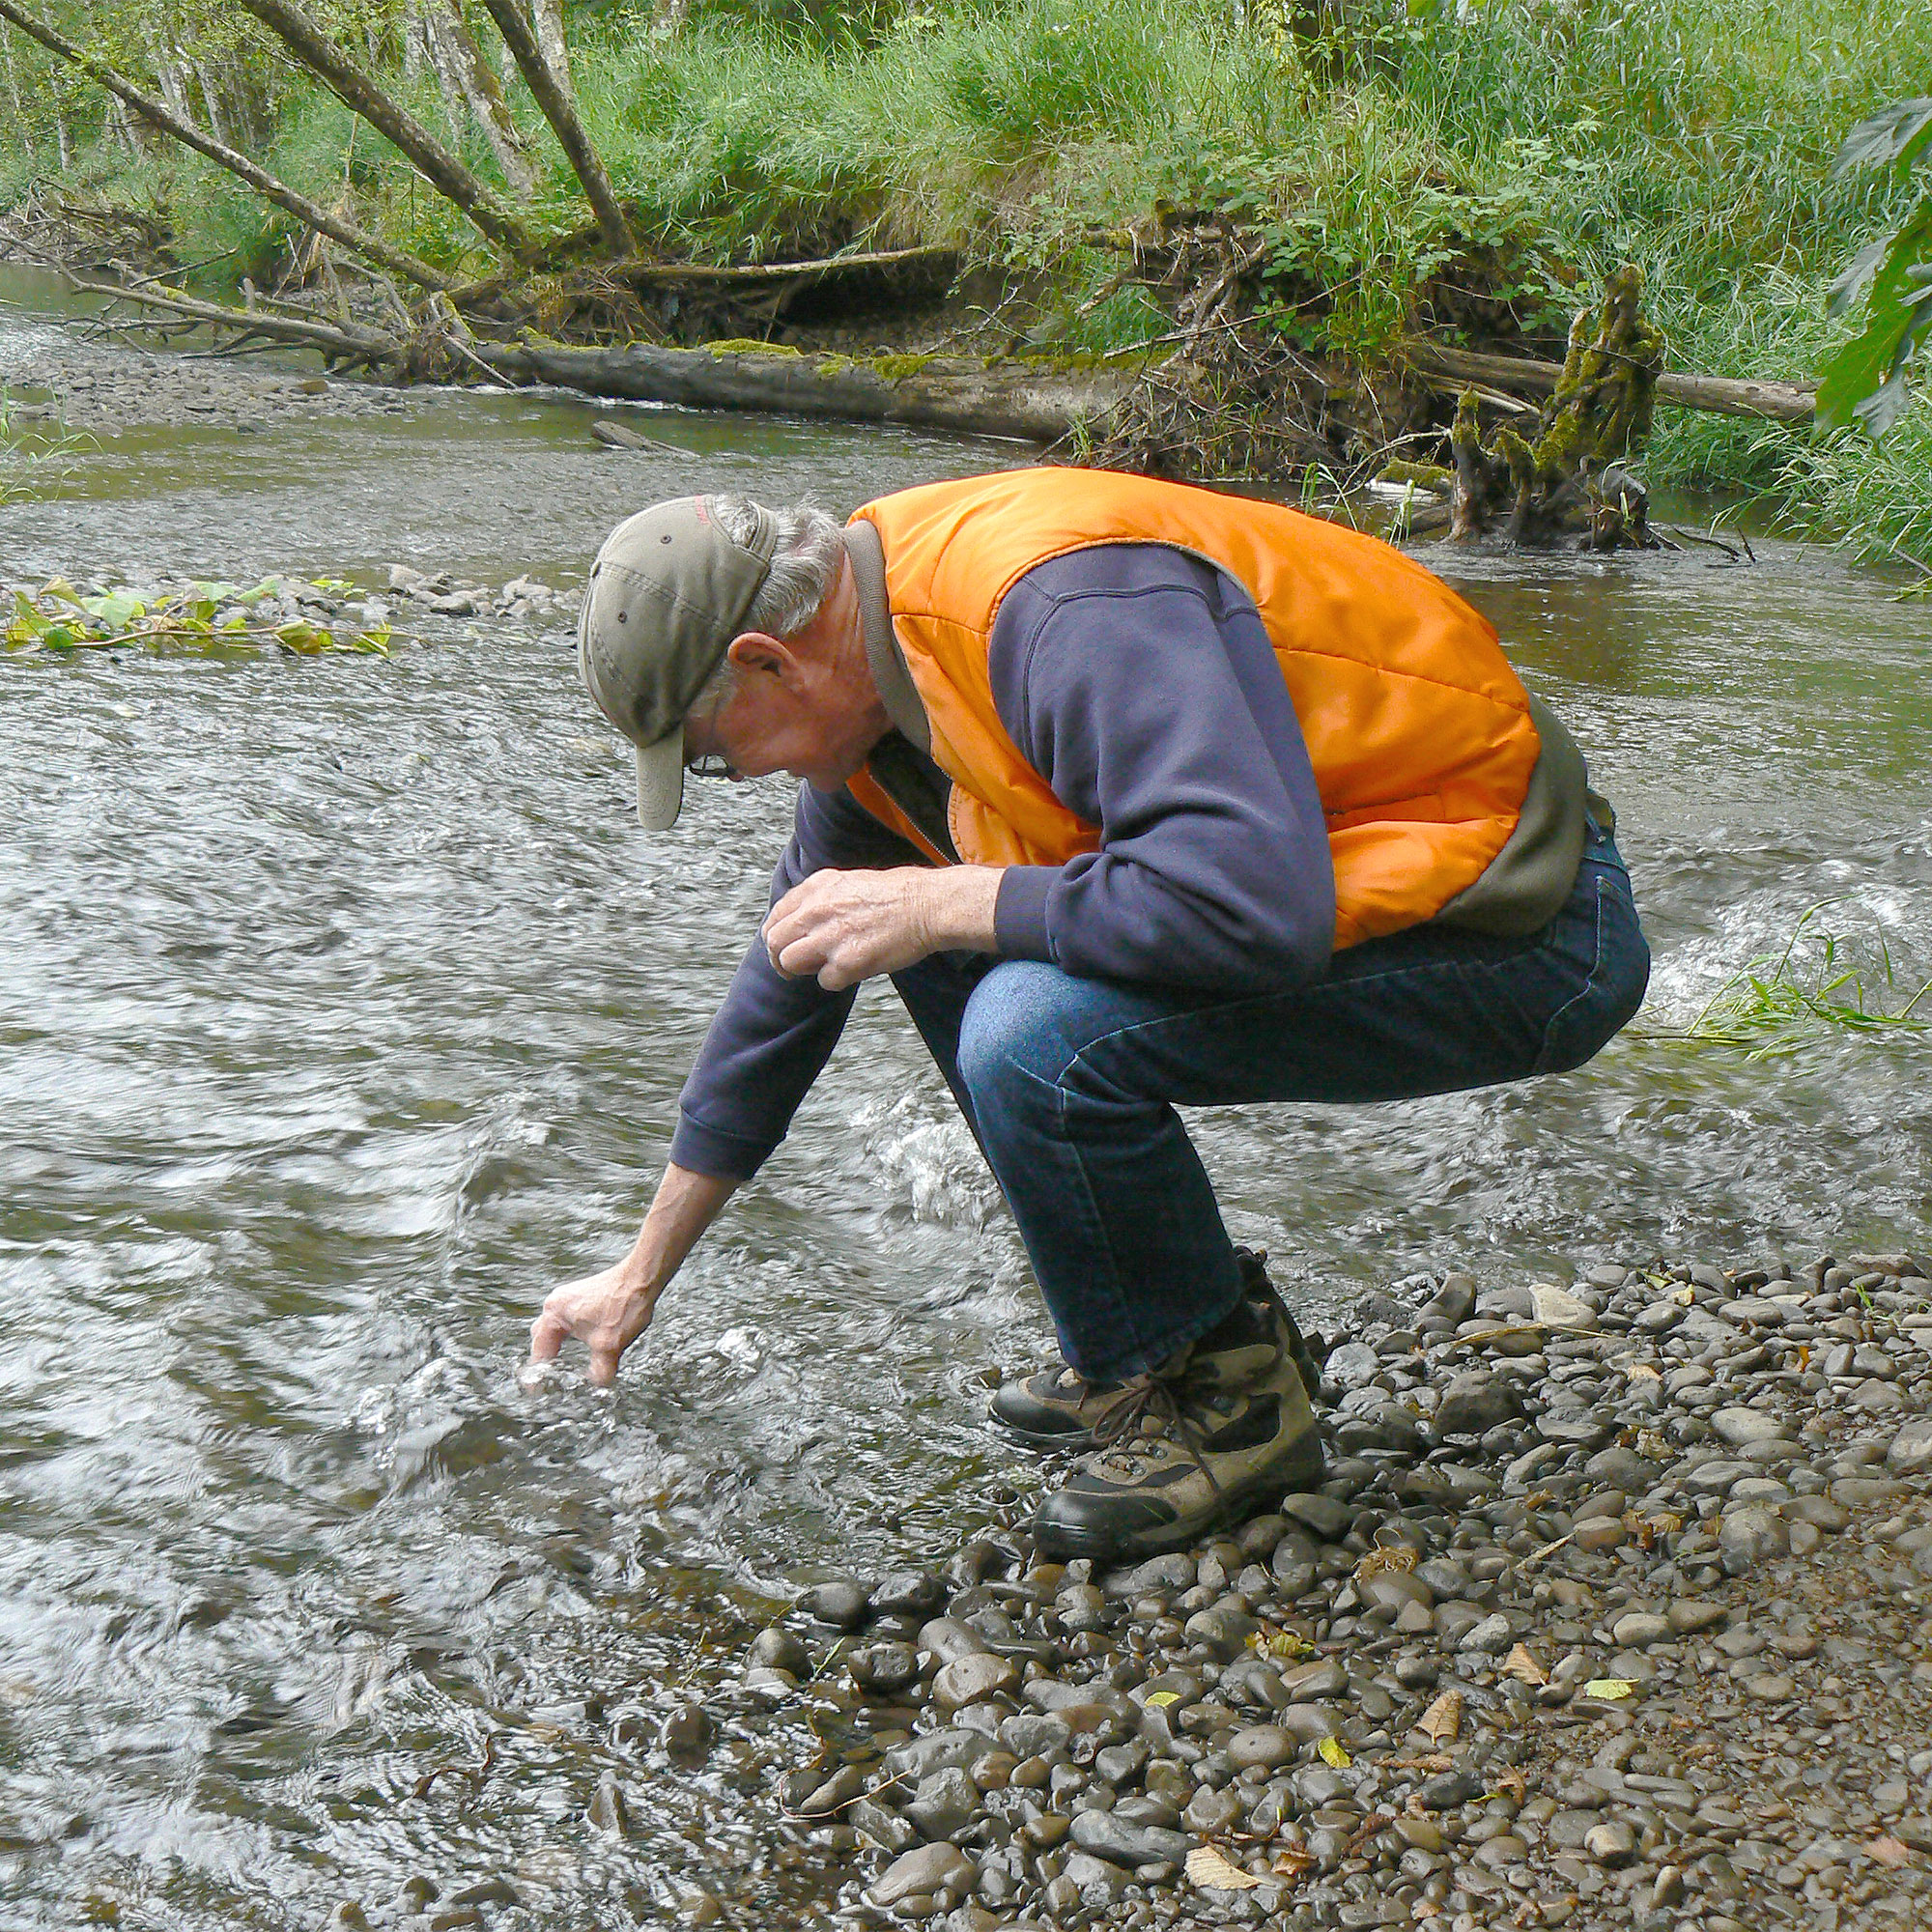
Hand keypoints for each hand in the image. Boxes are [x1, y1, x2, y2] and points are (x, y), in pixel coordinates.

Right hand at [526, 1259, 657, 1386]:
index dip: (540, 1375)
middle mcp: (557, 1303)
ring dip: (557, 1346)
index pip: (539, 1351)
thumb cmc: (624, 1303)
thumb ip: (600, 1371)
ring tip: (561, 1366)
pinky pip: (567, 1321)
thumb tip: (596, 1384)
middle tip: (549, 1379)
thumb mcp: (610, 1346)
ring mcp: (569, 1298)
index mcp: (555, 1314)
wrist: (642, 1278)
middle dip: (544, 1359)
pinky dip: (569, 1336)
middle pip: (541, 1338)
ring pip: (555, 1328)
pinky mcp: (582, 1297)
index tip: (539, 1390)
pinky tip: (579, 1345)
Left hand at [763, 866, 1002, 989]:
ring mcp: (830, 937)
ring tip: (820, 970)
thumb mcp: (850, 881)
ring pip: (789, 962)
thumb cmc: (900, 894)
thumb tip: (804, 919)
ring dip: (801, 970)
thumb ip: (823, 898)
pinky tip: (854, 970)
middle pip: (774, 940)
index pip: (777, 914)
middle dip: (779, 958)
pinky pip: (825, 981)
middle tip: (790, 968)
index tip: (782, 945)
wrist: (929, 905)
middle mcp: (817, 910)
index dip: (775, 933)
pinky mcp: (847, 962)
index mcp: (817, 887)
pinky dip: (836, 980)